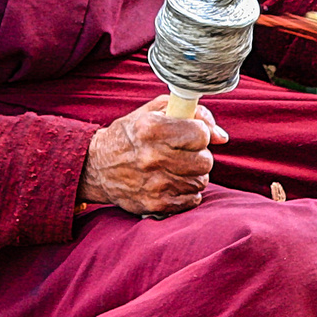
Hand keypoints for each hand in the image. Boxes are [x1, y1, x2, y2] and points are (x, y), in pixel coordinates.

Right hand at [78, 95, 227, 215]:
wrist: (96, 167)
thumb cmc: (129, 135)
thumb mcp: (153, 112)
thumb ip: (191, 113)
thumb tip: (221, 136)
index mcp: (151, 129)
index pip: (200, 134)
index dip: (199, 133)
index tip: (189, 134)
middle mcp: (152, 157)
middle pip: (205, 161)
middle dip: (199, 155)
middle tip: (184, 153)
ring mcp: (154, 183)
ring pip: (201, 181)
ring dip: (193, 174)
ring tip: (176, 168)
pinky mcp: (155, 204)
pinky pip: (192, 199)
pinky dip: (187, 192)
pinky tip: (173, 182)